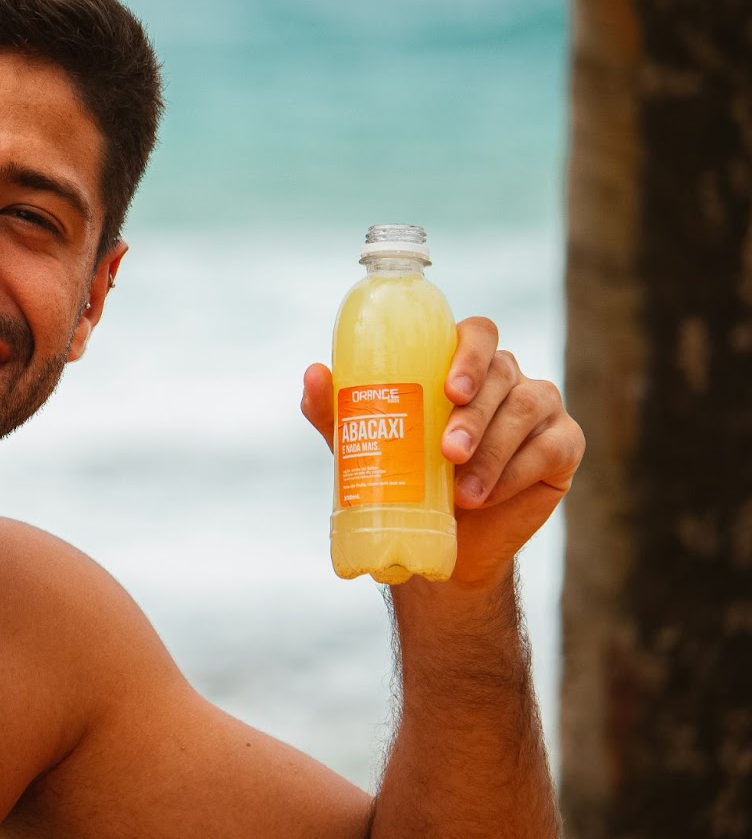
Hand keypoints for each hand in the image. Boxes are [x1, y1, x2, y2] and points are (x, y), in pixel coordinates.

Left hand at [300, 317, 583, 588]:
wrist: (447, 544)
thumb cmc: (406, 477)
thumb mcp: (366, 442)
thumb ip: (338, 408)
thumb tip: (314, 373)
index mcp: (462, 365)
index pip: (477, 334)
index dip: (469, 353)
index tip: (450, 389)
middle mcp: (505, 378)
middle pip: (502, 373)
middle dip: (475, 415)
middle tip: (448, 452)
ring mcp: (540, 407)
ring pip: (527, 408)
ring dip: (493, 450)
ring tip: (464, 492)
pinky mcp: (564, 445)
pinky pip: (551, 447)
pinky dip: (517, 471)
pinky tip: (490, 495)